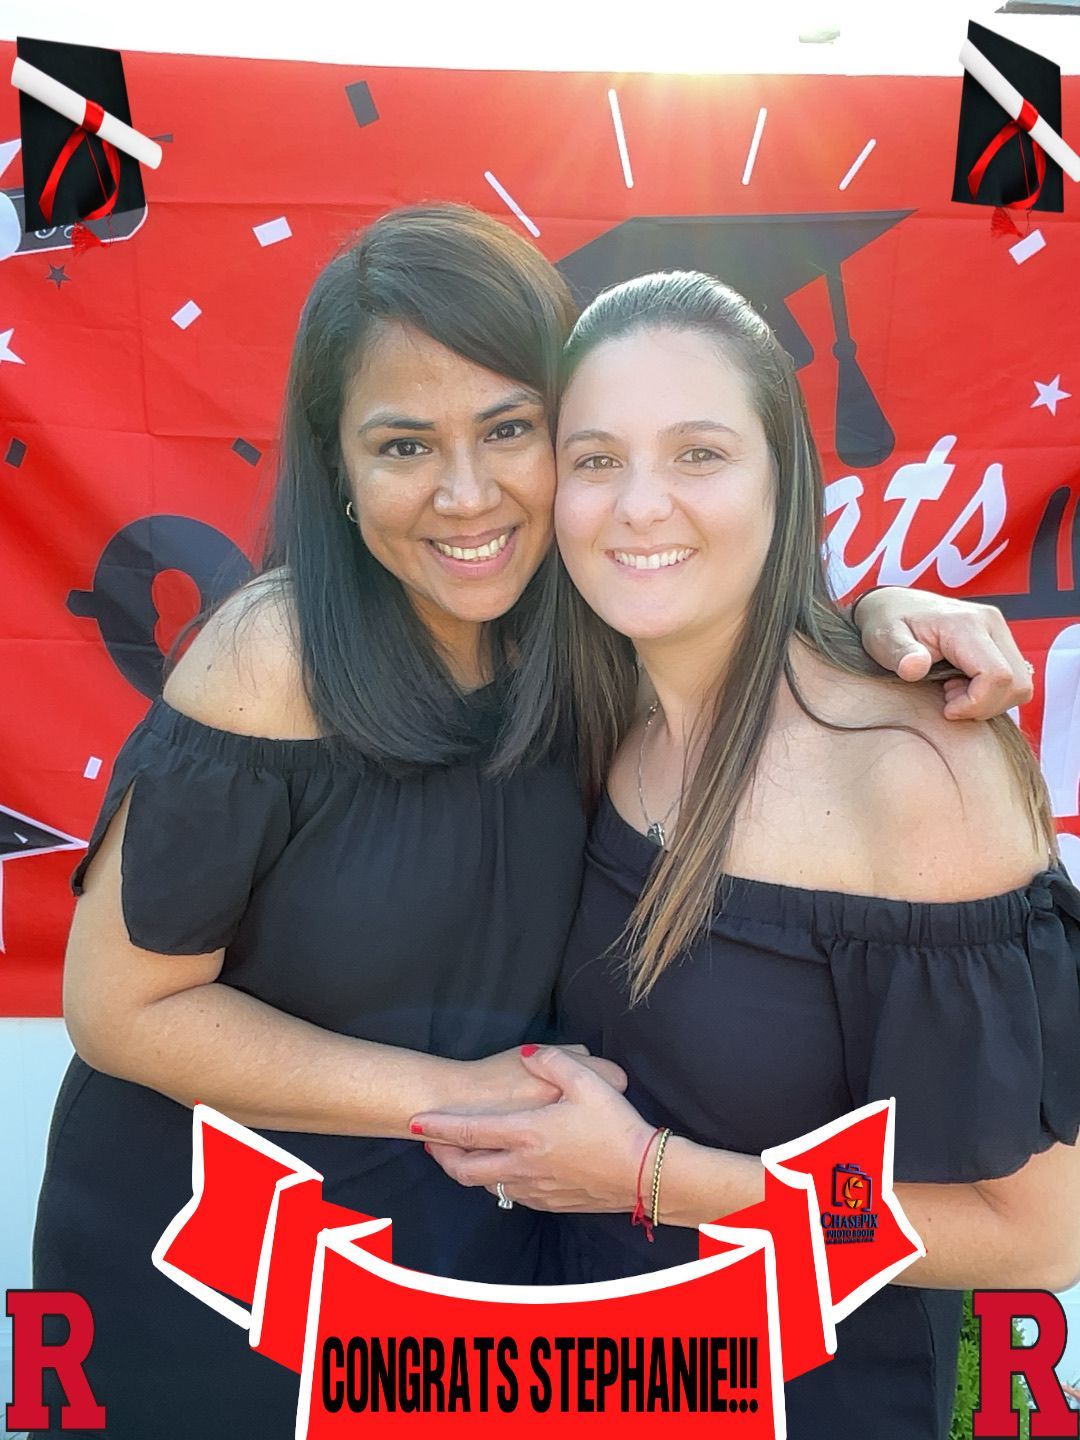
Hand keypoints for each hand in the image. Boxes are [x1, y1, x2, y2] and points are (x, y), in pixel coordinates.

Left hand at [412, 1045, 652, 1211]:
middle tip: (429, 1143)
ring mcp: (535, 1189)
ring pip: (486, 1186)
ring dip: (468, 1170)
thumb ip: (554, 1061)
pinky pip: (511, 1195)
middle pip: (466, 1169)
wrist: (645, 1175)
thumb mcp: (589, 1082)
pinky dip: (496, 1182)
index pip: (470, 1131)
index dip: (438, 1127)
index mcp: (527, 1134)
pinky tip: (503, 1171)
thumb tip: (531, 1053)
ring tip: (462, 1155)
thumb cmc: (617, 1127)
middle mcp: (523, 1165)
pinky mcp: (550, 1203)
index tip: (413, 1123)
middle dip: (442, 1156)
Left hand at [853, 587, 1033, 719]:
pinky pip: (1013, 678)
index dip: (976, 703)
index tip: (946, 710)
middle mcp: (991, 623)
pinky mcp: (999, 640)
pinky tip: (959, 685)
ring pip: (1020, 684)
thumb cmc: (885, 623)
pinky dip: (991, 693)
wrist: (892, 605)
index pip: (996, 675)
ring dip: (989, 700)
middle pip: (1017, 683)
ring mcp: (999, 630)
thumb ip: (899, 654)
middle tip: (948, 701)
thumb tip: (915, 668)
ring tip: (951, 692)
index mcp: (965, 624)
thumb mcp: (883, 639)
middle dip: (985, 706)